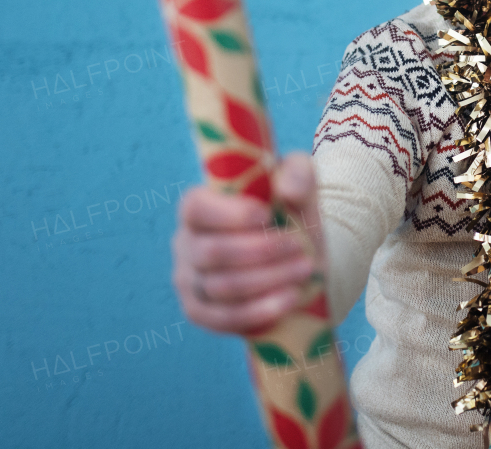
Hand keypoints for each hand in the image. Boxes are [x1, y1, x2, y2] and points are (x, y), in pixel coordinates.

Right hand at [171, 152, 322, 334]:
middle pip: (212, 252)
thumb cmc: (291, 210)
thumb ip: (297, 172)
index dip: (229, 215)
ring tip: (304, 270)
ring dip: (268, 279)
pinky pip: (224, 318)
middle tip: (300, 247)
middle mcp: (186, 243)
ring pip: (222, 287)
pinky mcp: (201, 313)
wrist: (299, 255)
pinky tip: (290, 299)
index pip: (195, 208)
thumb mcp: (300, 182)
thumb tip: (287, 191)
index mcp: (199, 206)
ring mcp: (189, 281)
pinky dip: (259, 311)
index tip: (267, 217)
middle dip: (260, 251)